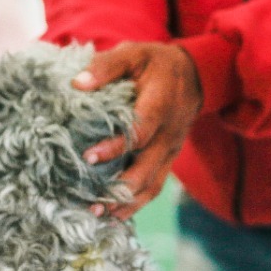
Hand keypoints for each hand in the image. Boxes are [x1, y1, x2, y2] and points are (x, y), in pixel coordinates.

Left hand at [72, 42, 202, 219]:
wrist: (193, 75)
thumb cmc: (155, 64)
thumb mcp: (133, 54)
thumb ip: (106, 67)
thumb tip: (76, 84)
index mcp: (161, 104)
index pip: (141, 131)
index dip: (117, 147)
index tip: (88, 156)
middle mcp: (169, 133)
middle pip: (148, 168)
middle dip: (119, 188)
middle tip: (90, 201)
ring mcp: (170, 150)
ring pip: (152, 184)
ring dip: (126, 203)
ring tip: (97, 215)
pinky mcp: (167, 160)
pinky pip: (154, 187)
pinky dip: (135, 204)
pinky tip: (113, 216)